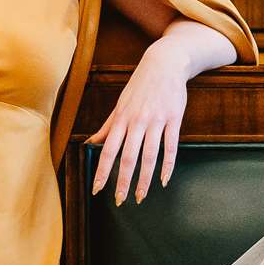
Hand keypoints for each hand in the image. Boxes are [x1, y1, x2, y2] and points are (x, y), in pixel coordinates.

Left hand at [89, 41, 188, 204]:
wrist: (164, 63)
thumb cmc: (140, 86)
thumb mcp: (120, 104)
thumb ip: (107, 126)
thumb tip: (90, 143)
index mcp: (121, 119)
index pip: (108, 150)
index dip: (102, 171)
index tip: (97, 189)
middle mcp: (136, 121)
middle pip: (128, 157)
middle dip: (122, 181)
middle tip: (120, 201)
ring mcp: (156, 120)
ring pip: (149, 155)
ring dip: (145, 179)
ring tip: (140, 196)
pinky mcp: (173, 119)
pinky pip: (171, 146)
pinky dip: (168, 165)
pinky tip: (164, 180)